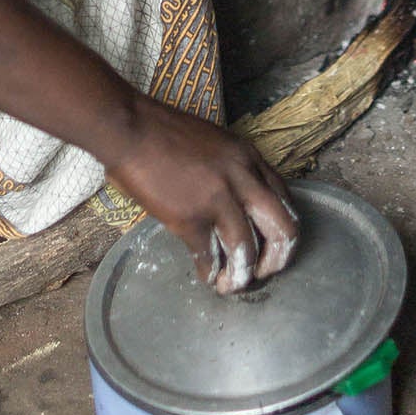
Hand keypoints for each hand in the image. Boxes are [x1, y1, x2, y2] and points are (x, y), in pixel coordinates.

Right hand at [104, 97, 300, 295]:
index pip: (285, 201)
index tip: (272, 247)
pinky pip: (208, 256)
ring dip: (240, 276)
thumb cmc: (164, 133)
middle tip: (262, 274)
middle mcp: (242, 178)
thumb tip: (240, 206)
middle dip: (277, 259)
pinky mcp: (190, 217)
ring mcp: (217, 199)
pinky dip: (209, 273)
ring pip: (246, 250)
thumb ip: (234, 170)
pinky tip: (205, 277)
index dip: (283, 231)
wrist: (130, 129)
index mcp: (249, 158)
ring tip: (230, 285)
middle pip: (282, 229)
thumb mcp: (215, 143)